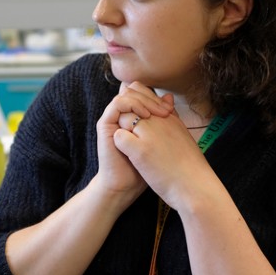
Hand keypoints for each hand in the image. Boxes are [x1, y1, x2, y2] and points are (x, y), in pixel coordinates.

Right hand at [94, 82, 172, 206]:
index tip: (170, 110)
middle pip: (133, 89)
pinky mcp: (105, 125)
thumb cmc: (147, 166)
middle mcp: (122, 115)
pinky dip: (132, 105)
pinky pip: (117, 104)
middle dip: (151, 96)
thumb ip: (163, 118)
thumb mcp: (159, 138)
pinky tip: (145, 117)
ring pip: (126, 93)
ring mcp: (112, 119)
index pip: (142, 92)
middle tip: (165, 110)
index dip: (156, 95)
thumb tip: (170, 97)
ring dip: (143, 100)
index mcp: (132, 116)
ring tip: (157, 113)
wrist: (128, 185)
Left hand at [113, 107, 215, 210]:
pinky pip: (120, 137)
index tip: (138, 123)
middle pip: (132, 104)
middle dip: (126, 117)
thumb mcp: (182, 133)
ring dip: (124, 131)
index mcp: (169, 116)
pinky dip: (120, 145)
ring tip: (133, 148)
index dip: (136, 105)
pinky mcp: (140, 150)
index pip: (144, 94)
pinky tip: (129, 156)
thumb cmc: (189, 166)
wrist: (195, 188)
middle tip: (132, 137)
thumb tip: (167, 98)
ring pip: (124, 119)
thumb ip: (172, 115)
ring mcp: (149, 134)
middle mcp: (159, 121)